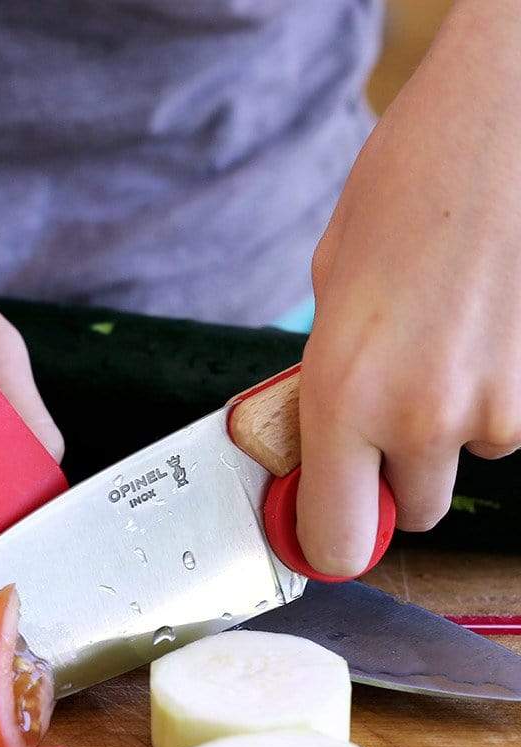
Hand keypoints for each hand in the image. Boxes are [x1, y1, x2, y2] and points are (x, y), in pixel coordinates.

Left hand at [297, 0, 520, 576]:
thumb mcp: (327, 300)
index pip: (337, 540)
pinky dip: (489, 399)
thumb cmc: (403, 194)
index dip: (329, 543)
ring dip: (444, 432)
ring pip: (463, 463)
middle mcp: (420, 418)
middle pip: (411, 512)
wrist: (500, 130)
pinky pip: (503, 426)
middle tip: (382, 424)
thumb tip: (318, 447)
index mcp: (344, 398)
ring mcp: (494, 408)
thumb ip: (323, 389)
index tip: (321, 529)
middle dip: (393, 480)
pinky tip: (480, 337)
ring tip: (439, 350)